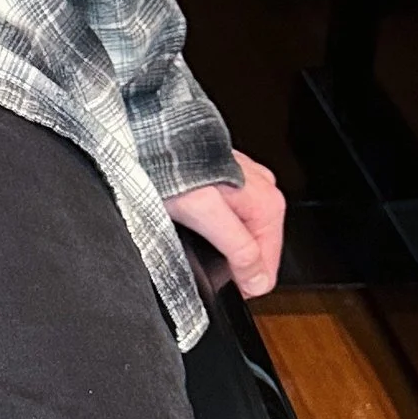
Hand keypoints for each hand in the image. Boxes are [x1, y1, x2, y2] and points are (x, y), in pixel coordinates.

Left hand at [168, 152, 284, 299]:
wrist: (150, 134)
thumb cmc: (172, 165)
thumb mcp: (205, 213)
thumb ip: (237, 248)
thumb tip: (257, 281)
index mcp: (266, 204)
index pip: (267, 267)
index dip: (242, 283)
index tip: (220, 285)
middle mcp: (263, 191)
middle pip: (255, 250)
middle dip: (231, 260)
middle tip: (199, 253)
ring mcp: (247, 184)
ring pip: (241, 233)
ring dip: (220, 242)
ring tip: (192, 233)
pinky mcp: (228, 180)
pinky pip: (228, 216)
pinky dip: (212, 224)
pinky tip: (193, 219)